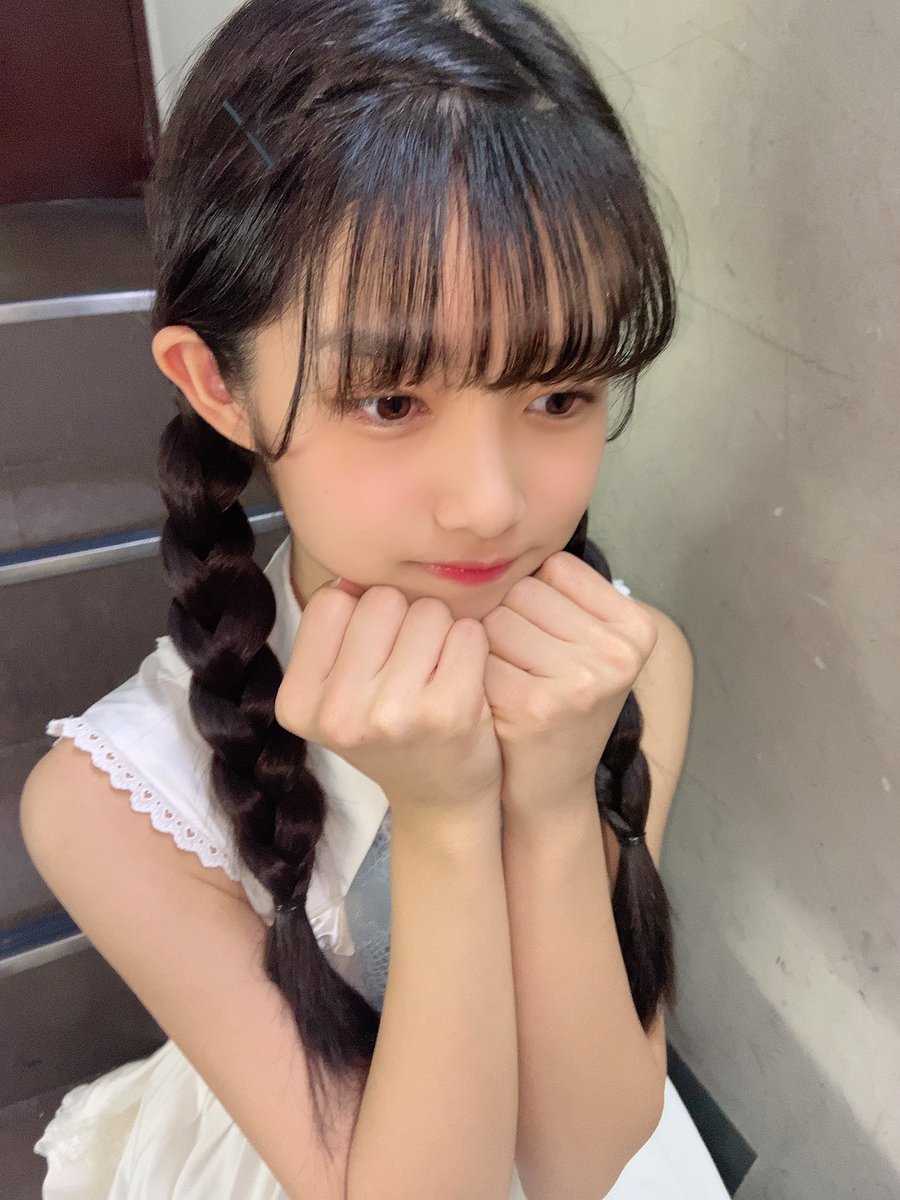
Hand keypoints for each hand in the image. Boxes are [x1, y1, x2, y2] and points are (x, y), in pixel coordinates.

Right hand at [274, 577, 502, 830]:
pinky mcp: (449, 712)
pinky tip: (464, 679)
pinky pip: (467, 631)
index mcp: (298, 702)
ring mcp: (393, 715)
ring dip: (440, 631)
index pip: (333, 601)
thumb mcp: (337, 692)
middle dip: (403, 619)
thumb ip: (336, 632)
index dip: (362, 615)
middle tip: (410, 667)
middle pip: (381, 600)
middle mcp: (338, 713)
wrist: (440, 799)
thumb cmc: (389, 731)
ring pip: (428, 611)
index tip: (374, 655)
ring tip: (435, 674)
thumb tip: (354, 575)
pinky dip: (472, 645)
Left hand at [481, 551, 657, 817]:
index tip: (549, 644)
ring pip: (497, 619)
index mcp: (638, 630)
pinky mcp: (537, 707)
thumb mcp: (586, 645)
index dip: (535, 601)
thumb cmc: (559, 703)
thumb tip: (510, 527)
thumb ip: (565, 592)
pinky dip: (475, 674)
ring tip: (511, 682)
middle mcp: (618, 655)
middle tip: (524, 669)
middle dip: (508, 623)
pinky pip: (479, 656)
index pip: (555, 568)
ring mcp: (581, 682)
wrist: (549, 790)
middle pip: (523, 592)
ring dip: (488, 647)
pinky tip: (494, 702)